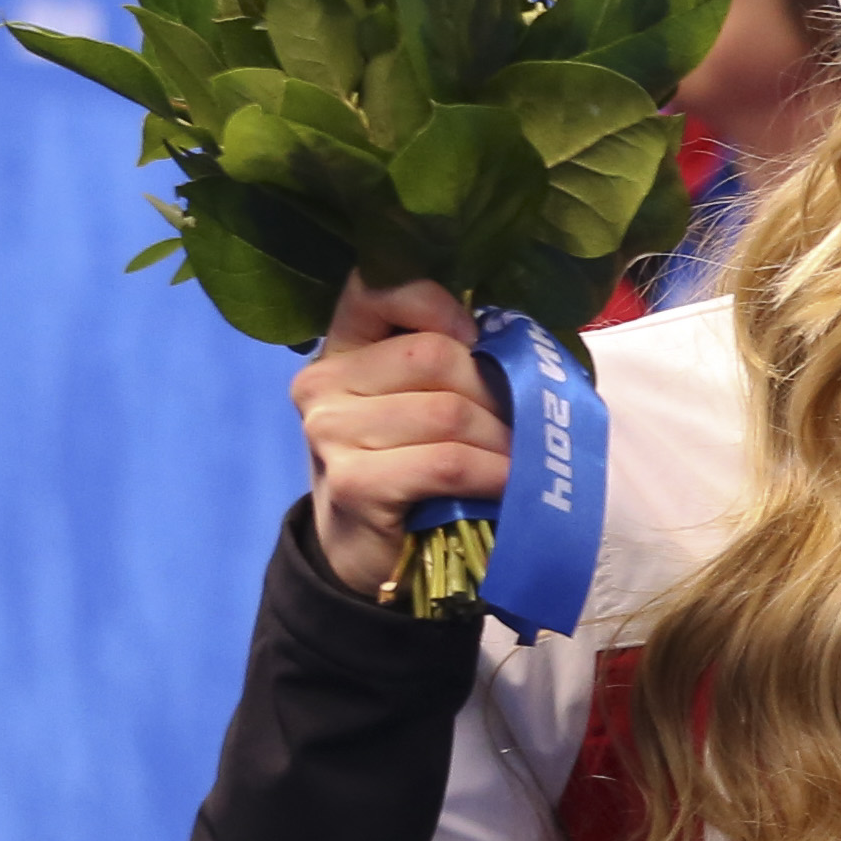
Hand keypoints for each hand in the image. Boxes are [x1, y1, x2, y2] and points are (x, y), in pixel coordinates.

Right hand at [296, 275, 512, 598]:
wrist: (369, 552)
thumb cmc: (408, 465)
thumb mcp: (419, 400)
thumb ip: (446, 359)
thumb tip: (516, 344)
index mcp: (341, 347)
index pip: (377, 287)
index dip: (436, 303)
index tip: (474, 337)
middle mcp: (323, 383)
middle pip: (436, 355)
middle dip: (494, 391)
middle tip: (517, 423)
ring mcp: (330, 433)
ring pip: (449, 412)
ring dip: (501, 440)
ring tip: (516, 458)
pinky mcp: (354, 482)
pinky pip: (448, 462)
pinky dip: (493, 473)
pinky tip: (506, 484)